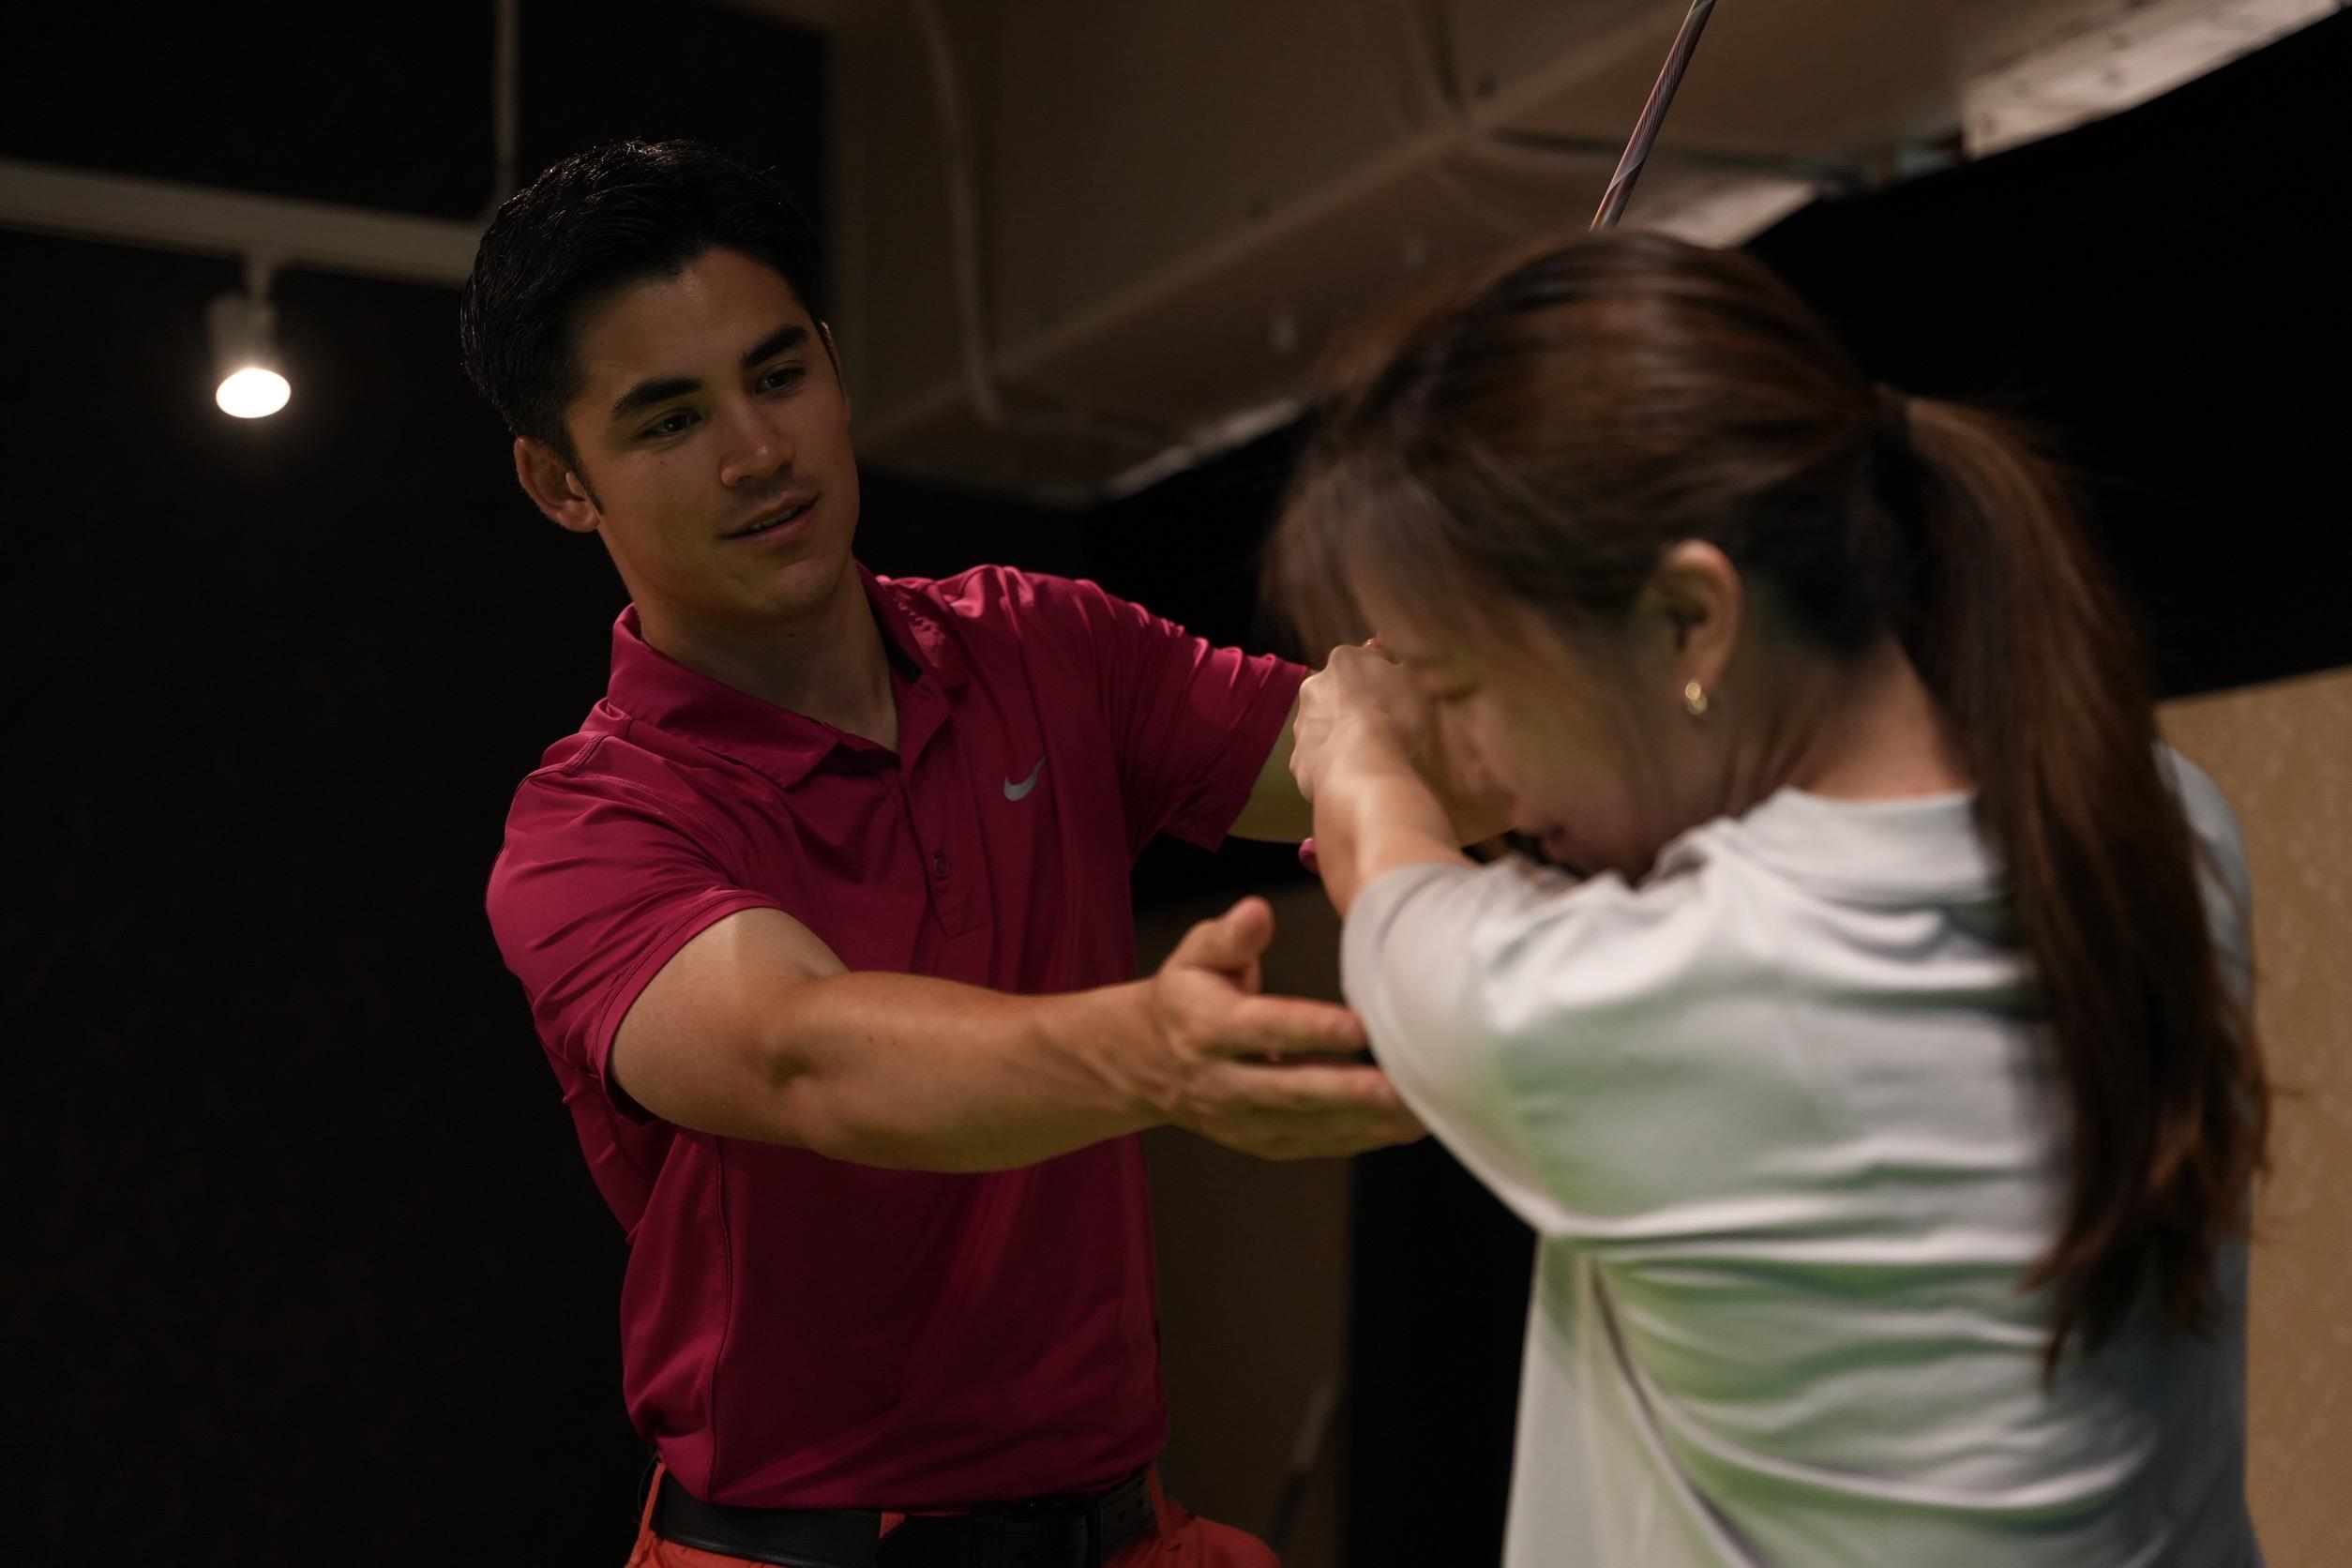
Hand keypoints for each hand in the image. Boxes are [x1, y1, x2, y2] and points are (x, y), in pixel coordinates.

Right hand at [1125, 897, 1423, 1159]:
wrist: (1145, 1061)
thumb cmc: (1187, 994)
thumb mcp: (1196, 954)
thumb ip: (1231, 935)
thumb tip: (1259, 910)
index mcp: (1209, 1027)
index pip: (1266, 1029)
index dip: (1312, 1029)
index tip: (1360, 1025)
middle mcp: (1223, 1081)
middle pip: (1292, 1090)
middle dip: (1349, 1091)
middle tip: (1401, 1086)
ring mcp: (1242, 1120)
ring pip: (1309, 1126)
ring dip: (1366, 1121)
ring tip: (1421, 1109)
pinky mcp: (1261, 1142)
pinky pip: (1315, 1144)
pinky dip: (1361, 1138)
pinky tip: (1404, 1126)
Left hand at [1290, 643, 1423, 806]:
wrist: (1360, 767)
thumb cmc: (1394, 717)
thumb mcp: (1415, 683)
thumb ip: (1401, 672)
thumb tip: (1393, 670)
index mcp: (1344, 659)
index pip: (1364, 660)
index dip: (1382, 679)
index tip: (1397, 697)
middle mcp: (1314, 685)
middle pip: (1337, 691)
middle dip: (1354, 705)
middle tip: (1382, 727)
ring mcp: (1302, 724)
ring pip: (1323, 724)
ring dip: (1340, 734)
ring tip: (1368, 756)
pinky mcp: (1298, 759)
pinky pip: (1318, 758)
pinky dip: (1332, 763)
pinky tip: (1351, 774)